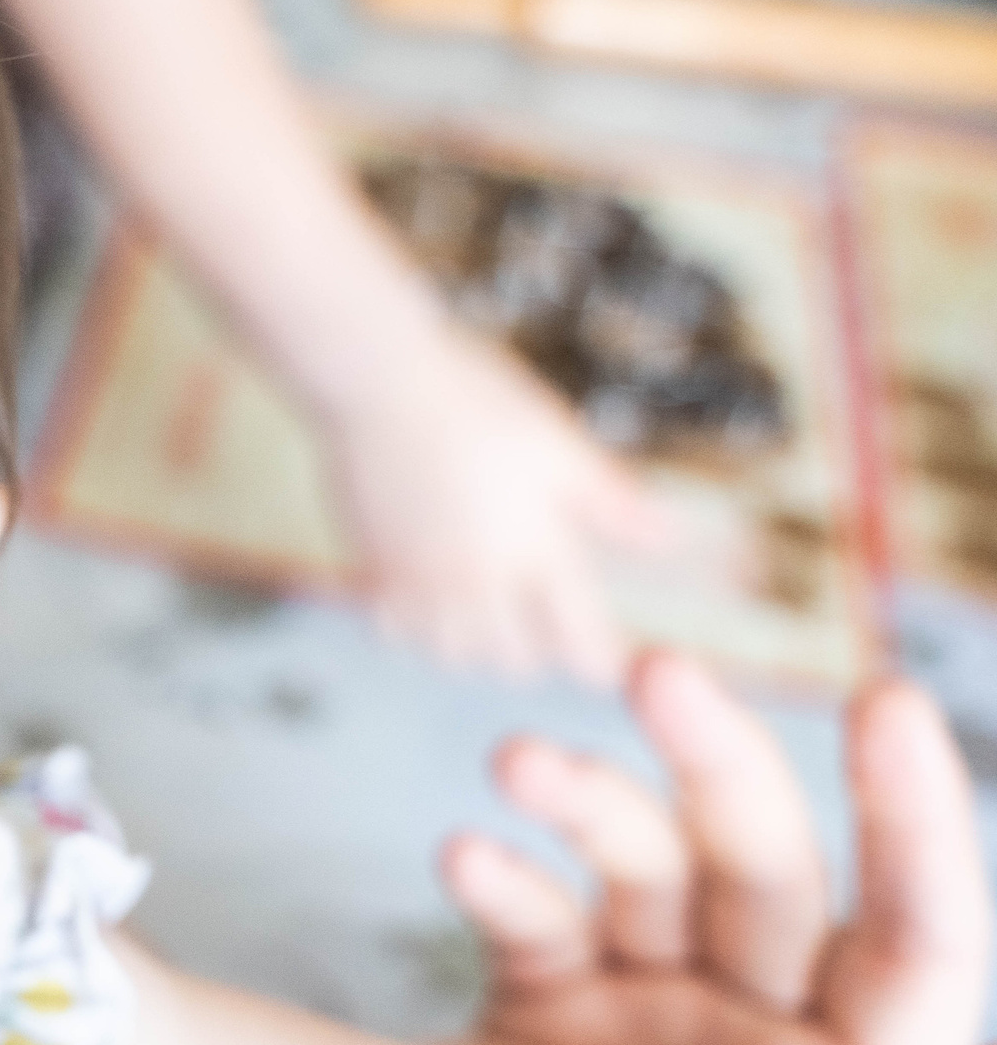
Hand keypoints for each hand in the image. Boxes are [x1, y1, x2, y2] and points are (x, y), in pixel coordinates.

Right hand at [322, 327, 662, 686]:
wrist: (378, 382)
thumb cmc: (474, 400)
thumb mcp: (558, 444)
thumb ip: (611, 503)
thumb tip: (670, 541)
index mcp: (535, 552)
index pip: (581, 645)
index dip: (601, 657)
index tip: (605, 649)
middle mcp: (476, 582)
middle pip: (517, 662)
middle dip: (539, 646)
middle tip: (544, 612)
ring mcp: (419, 583)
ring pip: (454, 655)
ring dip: (477, 643)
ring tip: (487, 604)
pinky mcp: (372, 572)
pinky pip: (398, 631)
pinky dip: (418, 626)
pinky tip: (430, 592)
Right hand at [444, 651, 996, 1044]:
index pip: (918, 938)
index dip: (916, 819)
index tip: (884, 703)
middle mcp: (764, 1036)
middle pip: (768, 867)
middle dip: (722, 762)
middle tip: (661, 671)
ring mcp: (648, 1014)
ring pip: (644, 866)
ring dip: (588, 797)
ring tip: (518, 761)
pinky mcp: (540, 1008)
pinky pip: (533, 913)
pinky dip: (501, 875)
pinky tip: (463, 857)